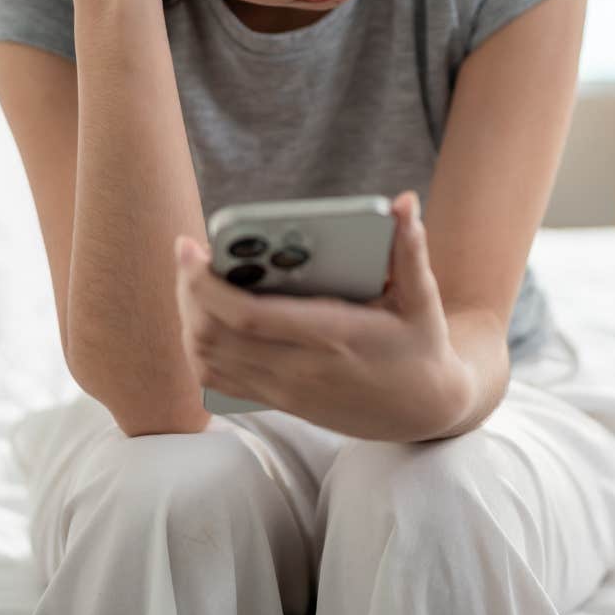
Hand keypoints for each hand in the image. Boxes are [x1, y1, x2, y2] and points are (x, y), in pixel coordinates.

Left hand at [174, 191, 473, 441]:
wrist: (424, 412)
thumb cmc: (421, 346)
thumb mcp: (422, 298)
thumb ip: (410, 249)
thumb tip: (405, 203)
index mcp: (334, 335)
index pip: (248, 315)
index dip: (207, 283)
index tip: (190, 247)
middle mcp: (302, 368)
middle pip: (214, 335)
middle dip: (190, 292)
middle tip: (191, 256)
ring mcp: (286, 390)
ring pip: (208, 359)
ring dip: (191, 318)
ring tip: (195, 282)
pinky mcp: (280, 402)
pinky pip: (219, 380)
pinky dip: (200, 349)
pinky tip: (206, 320)